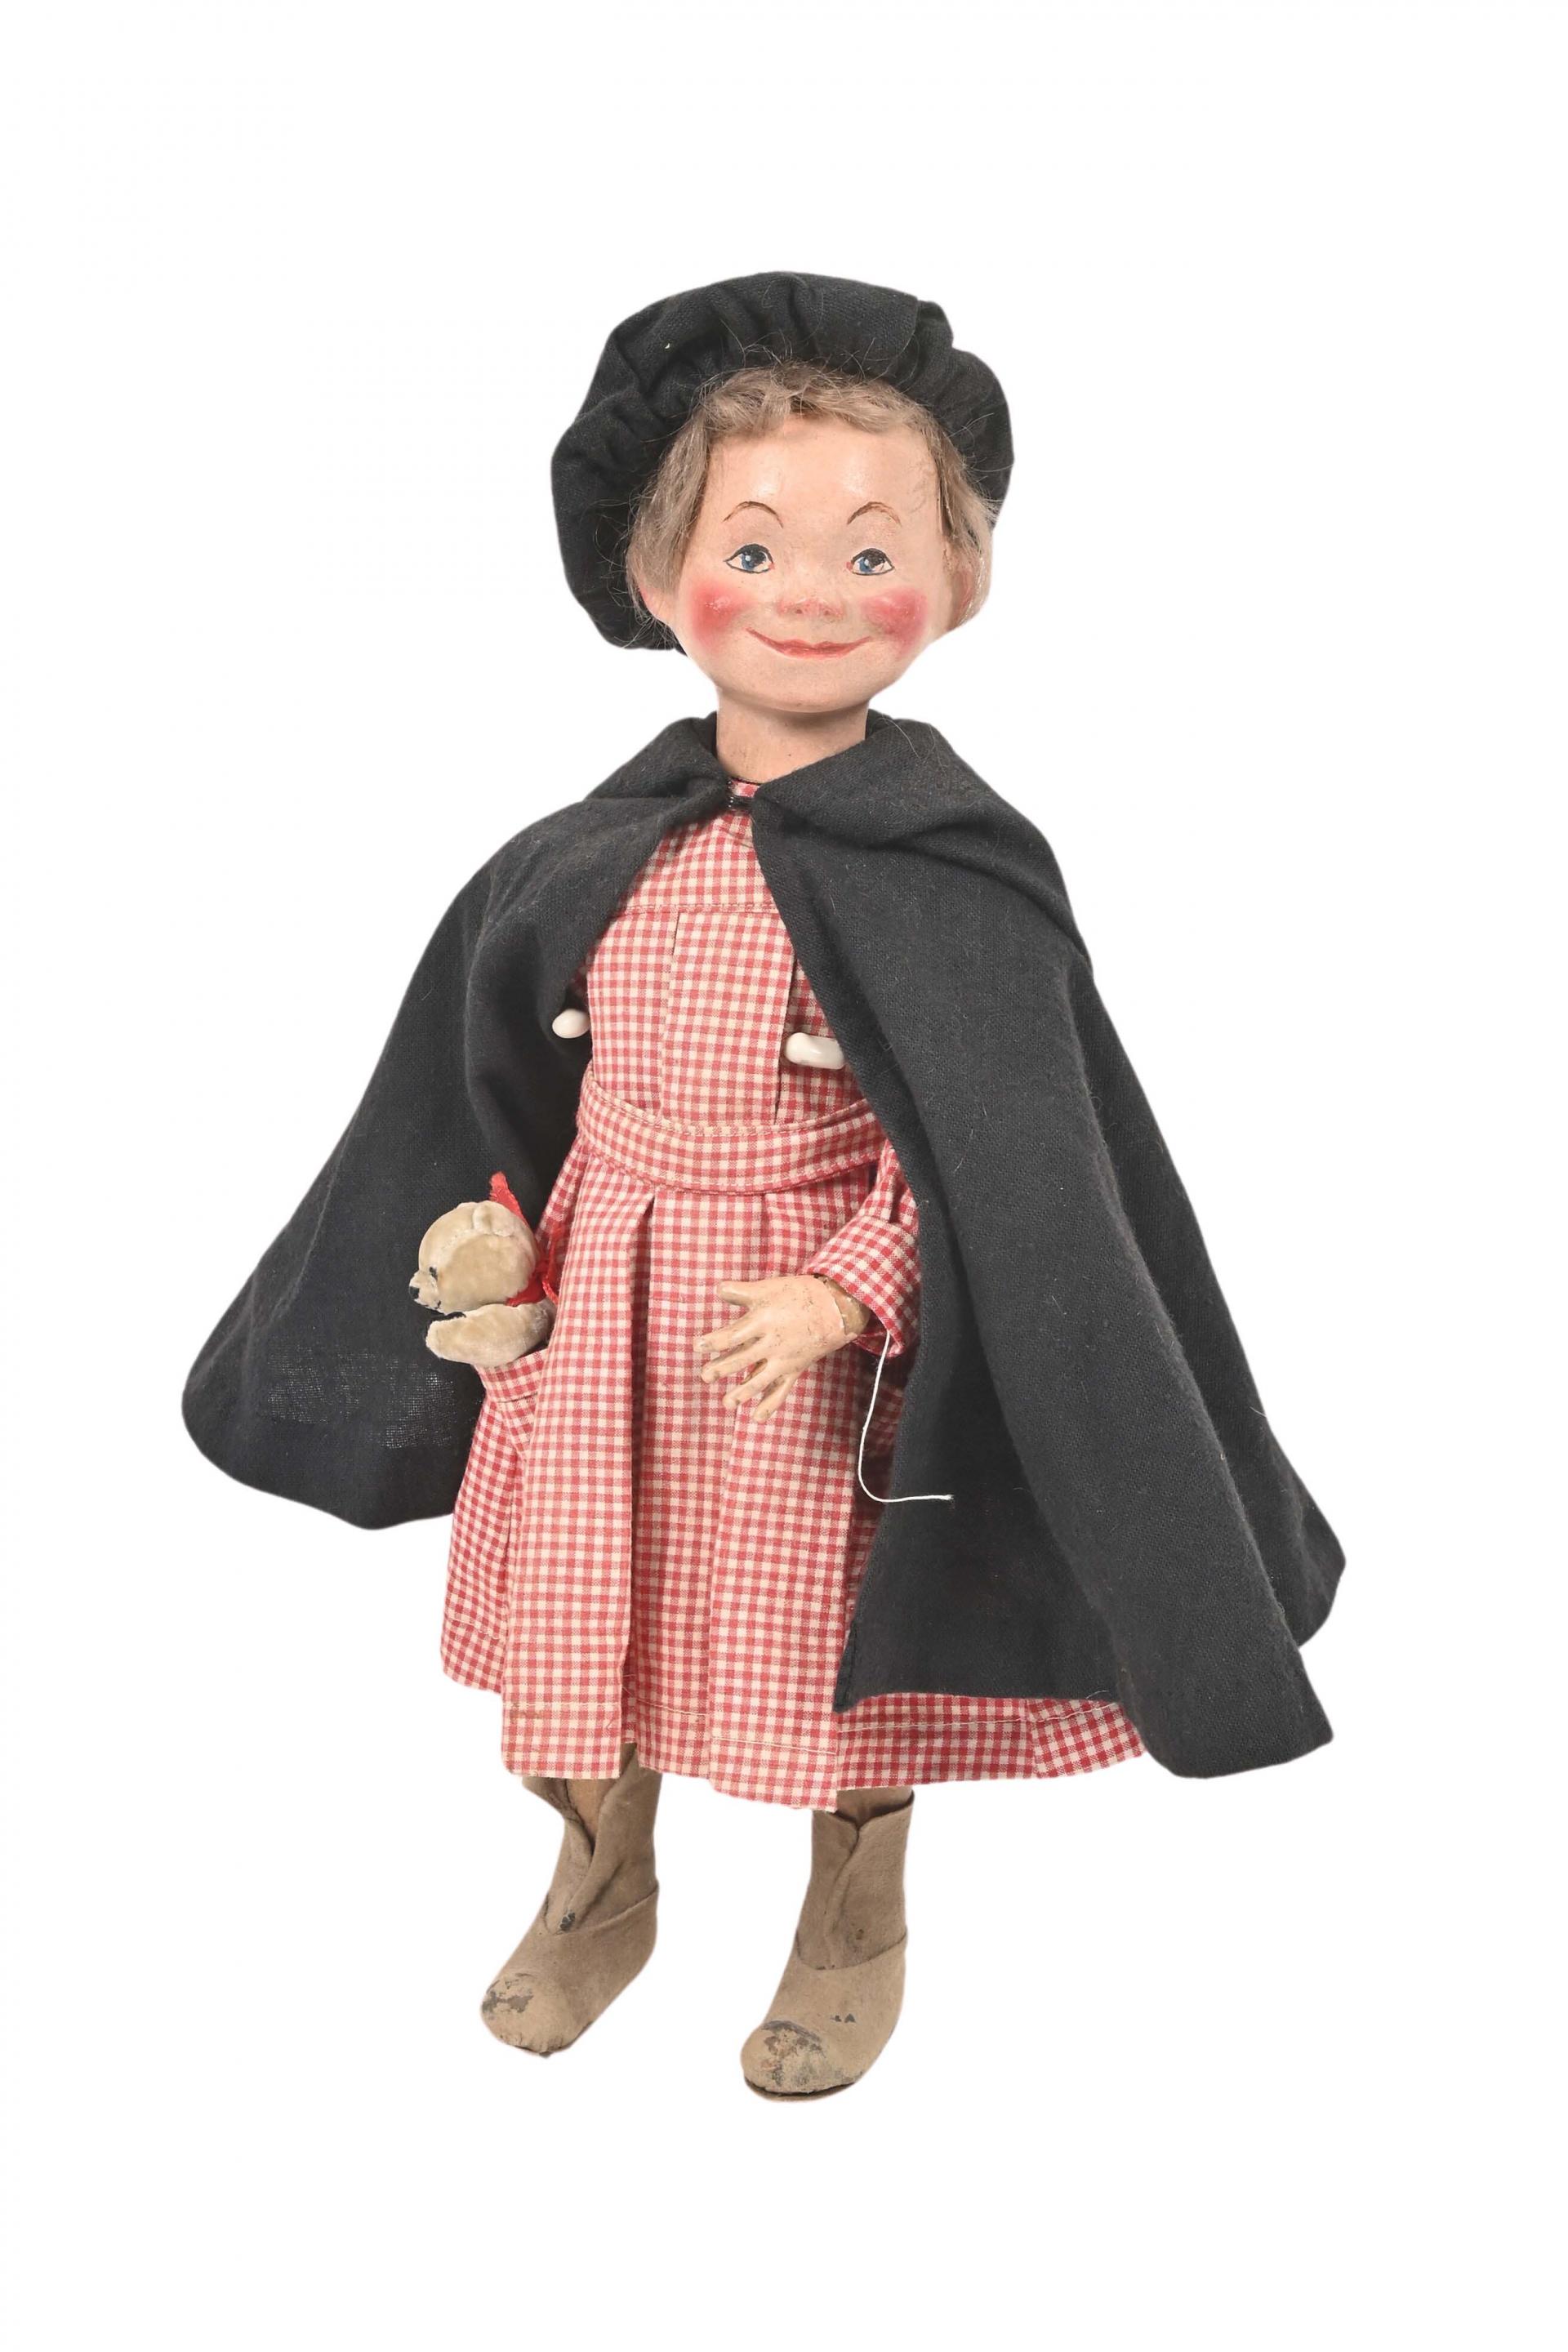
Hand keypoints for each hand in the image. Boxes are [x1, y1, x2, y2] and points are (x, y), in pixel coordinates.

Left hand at [695, 1274, 868, 1423]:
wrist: (834, 1308)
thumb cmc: (797, 1294)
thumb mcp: (767, 1288)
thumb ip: (740, 1291)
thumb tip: (716, 1290)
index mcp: (763, 1322)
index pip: (733, 1335)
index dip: (714, 1342)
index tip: (698, 1347)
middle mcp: (772, 1344)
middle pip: (743, 1359)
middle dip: (722, 1369)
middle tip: (705, 1376)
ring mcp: (783, 1359)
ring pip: (761, 1380)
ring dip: (743, 1392)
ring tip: (727, 1403)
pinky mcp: (793, 1369)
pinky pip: (782, 1390)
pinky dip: (770, 1405)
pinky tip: (757, 1418)